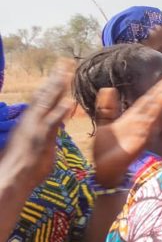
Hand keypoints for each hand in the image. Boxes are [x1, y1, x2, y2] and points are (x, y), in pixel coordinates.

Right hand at [0, 64, 74, 191]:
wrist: (10, 180)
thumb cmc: (22, 169)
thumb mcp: (35, 148)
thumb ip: (45, 137)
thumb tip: (51, 133)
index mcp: (29, 122)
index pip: (42, 98)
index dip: (51, 84)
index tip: (60, 71)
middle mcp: (30, 121)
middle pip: (45, 94)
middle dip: (56, 77)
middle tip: (66, 61)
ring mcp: (34, 128)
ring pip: (47, 103)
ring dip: (58, 87)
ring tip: (68, 72)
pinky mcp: (39, 139)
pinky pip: (52, 123)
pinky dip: (60, 112)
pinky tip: (70, 102)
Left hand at [92, 78, 161, 187]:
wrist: (103, 171)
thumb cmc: (105, 151)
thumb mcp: (104, 124)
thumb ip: (107, 108)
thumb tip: (109, 88)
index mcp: (132, 120)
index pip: (146, 103)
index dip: (156, 91)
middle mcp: (140, 125)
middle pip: (153, 106)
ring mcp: (142, 133)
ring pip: (154, 114)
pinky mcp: (140, 141)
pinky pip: (149, 126)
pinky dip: (156, 115)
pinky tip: (160, 108)